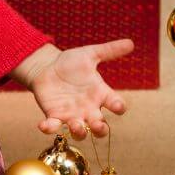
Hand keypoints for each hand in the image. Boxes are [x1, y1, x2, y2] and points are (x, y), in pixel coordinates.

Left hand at [12, 39, 133, 138]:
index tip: (117, 106)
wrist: (48, 67)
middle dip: (100, 129)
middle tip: (98, 125)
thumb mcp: (90, 54)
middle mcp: (89, 108)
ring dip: (80, 132)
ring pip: (79, 131)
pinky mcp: (54, 115)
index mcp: (100, 94)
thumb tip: (131, 42)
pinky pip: (53, 126)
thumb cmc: (71, 63)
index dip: (118, 107)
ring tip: (77, 126)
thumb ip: (109, 50)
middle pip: (99, 126)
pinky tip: (43, 125)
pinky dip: (49, 128)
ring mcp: (72, 114)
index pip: (115, 104)